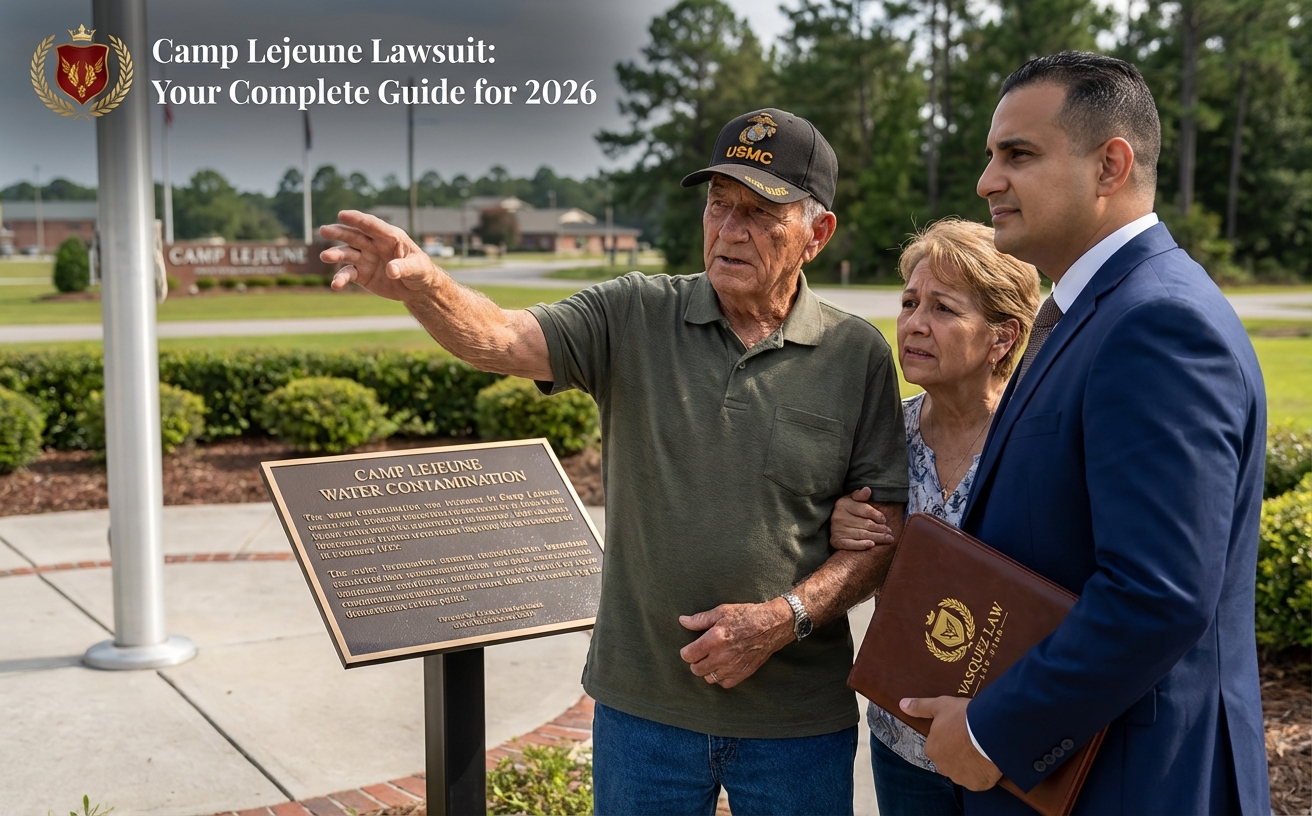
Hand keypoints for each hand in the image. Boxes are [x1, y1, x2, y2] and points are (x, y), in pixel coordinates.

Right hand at [319, 210, 441, 300]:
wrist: (417, 289)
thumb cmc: (421, 272)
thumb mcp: (417, 268)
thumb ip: (404, 267)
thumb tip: (391, 270)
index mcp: (390, 237)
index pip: (372, 225)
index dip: (357, 219)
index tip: (343, 214)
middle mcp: (374, 245)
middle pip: (354, 236)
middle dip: (339, 232)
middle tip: (324, 230)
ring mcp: (366, 258)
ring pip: (347, 253)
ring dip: (335, 254)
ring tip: (325, 256)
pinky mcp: (362, 274)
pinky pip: (348, 274)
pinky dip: (341, 279)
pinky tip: (335, 285)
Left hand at [678, 598, 794, 688]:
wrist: (771, 626)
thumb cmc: (747, 616)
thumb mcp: (721, 612)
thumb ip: (700, 619)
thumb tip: (682, 621)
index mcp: (714, 639)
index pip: (688, 655)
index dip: (687, 652)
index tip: (691, 648)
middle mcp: (722, 656)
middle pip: (696, 669)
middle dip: (696, 661)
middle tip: (702, 653)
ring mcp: (733, 667)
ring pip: (709, 678)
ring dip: (708, 670)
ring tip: (713, 659)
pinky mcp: (743, 674)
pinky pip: (724, 683)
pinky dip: (721, 677)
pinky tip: (724, 666)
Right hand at [830, 487, 893, 550]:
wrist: (833, 523)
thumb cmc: (849, 510)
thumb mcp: (852, 499)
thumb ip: (860, 495)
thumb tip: (867, 490)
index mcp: (843, 504)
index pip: (865, 510)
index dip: (877, 515)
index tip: (885, 520)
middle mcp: (838, 517)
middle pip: (865, 524)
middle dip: (880, 528)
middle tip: (890, 532)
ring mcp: (837, 530)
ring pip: (861, 534)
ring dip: (877, 537)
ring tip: (888, 539)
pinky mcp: (836, 541)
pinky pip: (850, 544)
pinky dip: (861, 545)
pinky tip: (871, 545)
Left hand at [901, 696, 1001, 790]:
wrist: (990, 730)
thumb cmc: (963, 717)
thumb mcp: (940, 706)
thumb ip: (920, 707)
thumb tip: (902, 705)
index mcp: (931, 750)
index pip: (937, 746)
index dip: (949, 738)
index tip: (959, 730)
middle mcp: (942, 767)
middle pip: (949, 761)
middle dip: (958, 753)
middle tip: (971, 739)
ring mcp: (960, 778)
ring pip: (963, 772)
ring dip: (969, 764)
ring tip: (981, 748)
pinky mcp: (977, 784)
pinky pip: (977, 781)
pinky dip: (982, 774)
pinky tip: (988, 761)